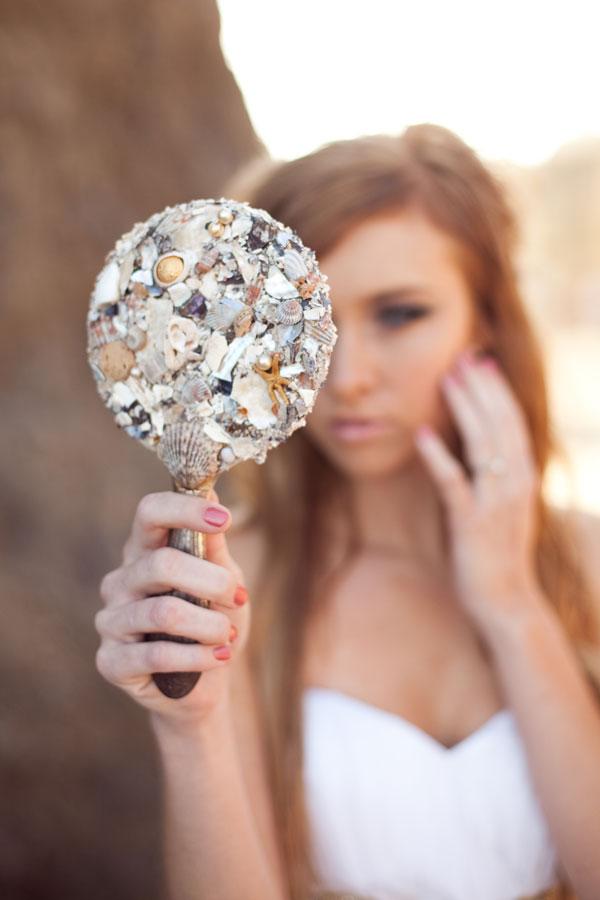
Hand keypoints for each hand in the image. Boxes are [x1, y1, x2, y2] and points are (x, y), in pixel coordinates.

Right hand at [94, 489, 250, 727]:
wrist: (205, 683)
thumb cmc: (213, 621)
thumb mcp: (223, 580)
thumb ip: (214, 547)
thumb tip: (213, 497)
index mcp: (144, 551)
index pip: (149, 513)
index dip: (185, 510)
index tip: (224, 519)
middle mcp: (120, 581)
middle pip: (161, 564)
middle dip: (211, 580)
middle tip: (238, 596)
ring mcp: (111, 621)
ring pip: (163, 612)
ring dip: (209, 624)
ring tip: (229, 635)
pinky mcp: (111, 662)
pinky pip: (155, 655)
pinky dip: (197, 656)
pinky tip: (219, 657)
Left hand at [413, 348, 543, 634]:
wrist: (505, 600)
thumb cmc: (498, 551)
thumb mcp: (504, 505)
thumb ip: (497, 474)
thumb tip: (485, 443)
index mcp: (524, 477)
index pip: (512, 423)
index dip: (496, 390)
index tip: (479, 361)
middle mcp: (515, 484)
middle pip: (499, 425)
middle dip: (480, 388)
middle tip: (462, 356)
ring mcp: (495, 503)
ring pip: (481, 446)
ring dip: (463, 409)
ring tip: (447, 379)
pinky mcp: (471, 523)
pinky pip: (454, 484)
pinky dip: (439, 458)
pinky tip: (422, 435)